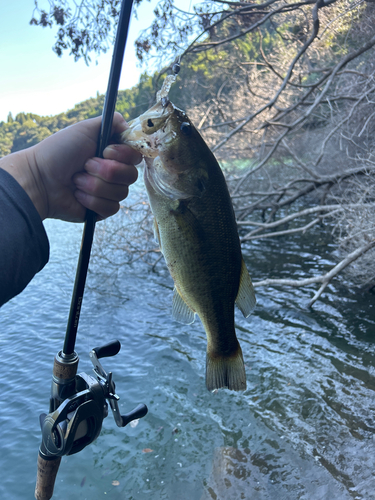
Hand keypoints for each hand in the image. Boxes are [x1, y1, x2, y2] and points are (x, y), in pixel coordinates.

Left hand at [0, 113, 140, 221]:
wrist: (40, 180)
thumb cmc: (58, 152)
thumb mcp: (85, 129)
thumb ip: (112, 122)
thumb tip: (129, 125)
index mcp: (111, 153)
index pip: (135, 155)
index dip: (124, 154)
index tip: (105, 150)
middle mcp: (113, 172)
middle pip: (131, 175)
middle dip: (106, 170)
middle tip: (85, 165)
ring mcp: (108, 192)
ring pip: (121, 192)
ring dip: (95, 185)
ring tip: (76, 180)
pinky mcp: (102, 210)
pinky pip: (111, 207)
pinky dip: (92, 200)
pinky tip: (77, 194)